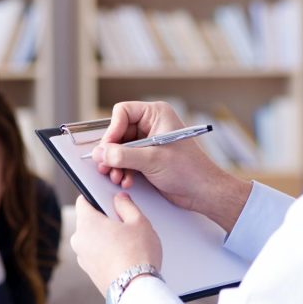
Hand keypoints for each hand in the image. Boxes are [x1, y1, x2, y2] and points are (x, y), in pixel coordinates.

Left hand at [70, 193, 161, 293]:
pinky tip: (125, 256)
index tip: (110, 200)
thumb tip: (119, 199)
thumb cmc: (138, 254)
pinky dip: (107, 253)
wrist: (137, 289)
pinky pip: (97, 255)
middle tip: (126, 223)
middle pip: (89, 221)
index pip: (83, 201)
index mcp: (86, 223)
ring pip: (93, 239)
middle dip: (105, 219)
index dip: (97, 197)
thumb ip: (126, 205)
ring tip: (128, 243)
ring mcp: (82, 259)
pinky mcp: (90, 273)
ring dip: (106, 237)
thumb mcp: (139, 221)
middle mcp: (78, 240)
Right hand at [91, 101, 251, 231]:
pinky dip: (123, 170)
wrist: (202, 191)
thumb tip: (100, 153)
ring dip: (115, 164)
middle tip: (106, 166)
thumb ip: (122, 155)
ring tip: (116, 176)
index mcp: (156, 114)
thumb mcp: (152, 160)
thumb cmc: (189, 170)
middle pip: (118, 132)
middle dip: (112, 152)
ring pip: (120, 148)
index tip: (107, 147)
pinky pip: (126, 160)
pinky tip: (126, 180)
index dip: (112, 129)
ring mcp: (149, 142)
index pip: (122, 112)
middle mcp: (151, 125)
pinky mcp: (147, 157)